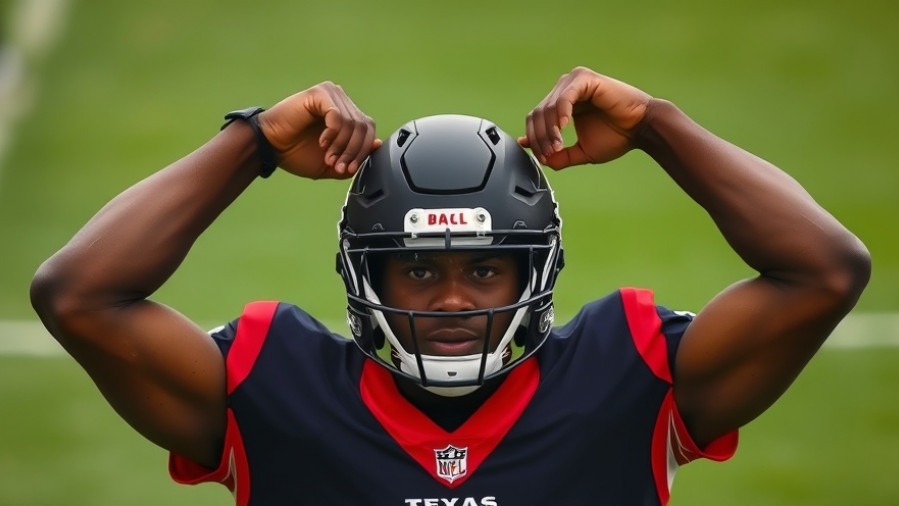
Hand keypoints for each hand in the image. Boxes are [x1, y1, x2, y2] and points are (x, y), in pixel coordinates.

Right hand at [257, 82, 381, 178]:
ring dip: (341, 146)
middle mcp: (341, 100)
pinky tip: (321, 142)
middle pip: (364, 127)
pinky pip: (338, 116)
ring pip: (352, 124)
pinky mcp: (320, 93)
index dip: (362, 152)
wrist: (270, 147)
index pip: (369, 130)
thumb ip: (355, 157)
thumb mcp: (333, 162)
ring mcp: (331, 94)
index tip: (348, 168)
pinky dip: (332, 134)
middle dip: (353, 152)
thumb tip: (377, 145)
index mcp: (346, 113)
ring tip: (328, 156)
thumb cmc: (297, 153)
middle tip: (338, 165)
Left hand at [519, 66, 651, 169]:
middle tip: (549, 155)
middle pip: (538, 114)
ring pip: (548, 107)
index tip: (542, 158)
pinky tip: (564, 127)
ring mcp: (574, 81)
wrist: (641, 128)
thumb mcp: (582, 151)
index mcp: (562, 102)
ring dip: (549, 131)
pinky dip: (560, 113)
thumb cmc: (616, 137)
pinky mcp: (585, 79)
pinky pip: (564, 97)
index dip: (534, 140)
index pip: (536, 119)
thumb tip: (539, 157)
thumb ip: (560, 155)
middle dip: (540, 138)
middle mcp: (565, 88)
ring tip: (557, 147)